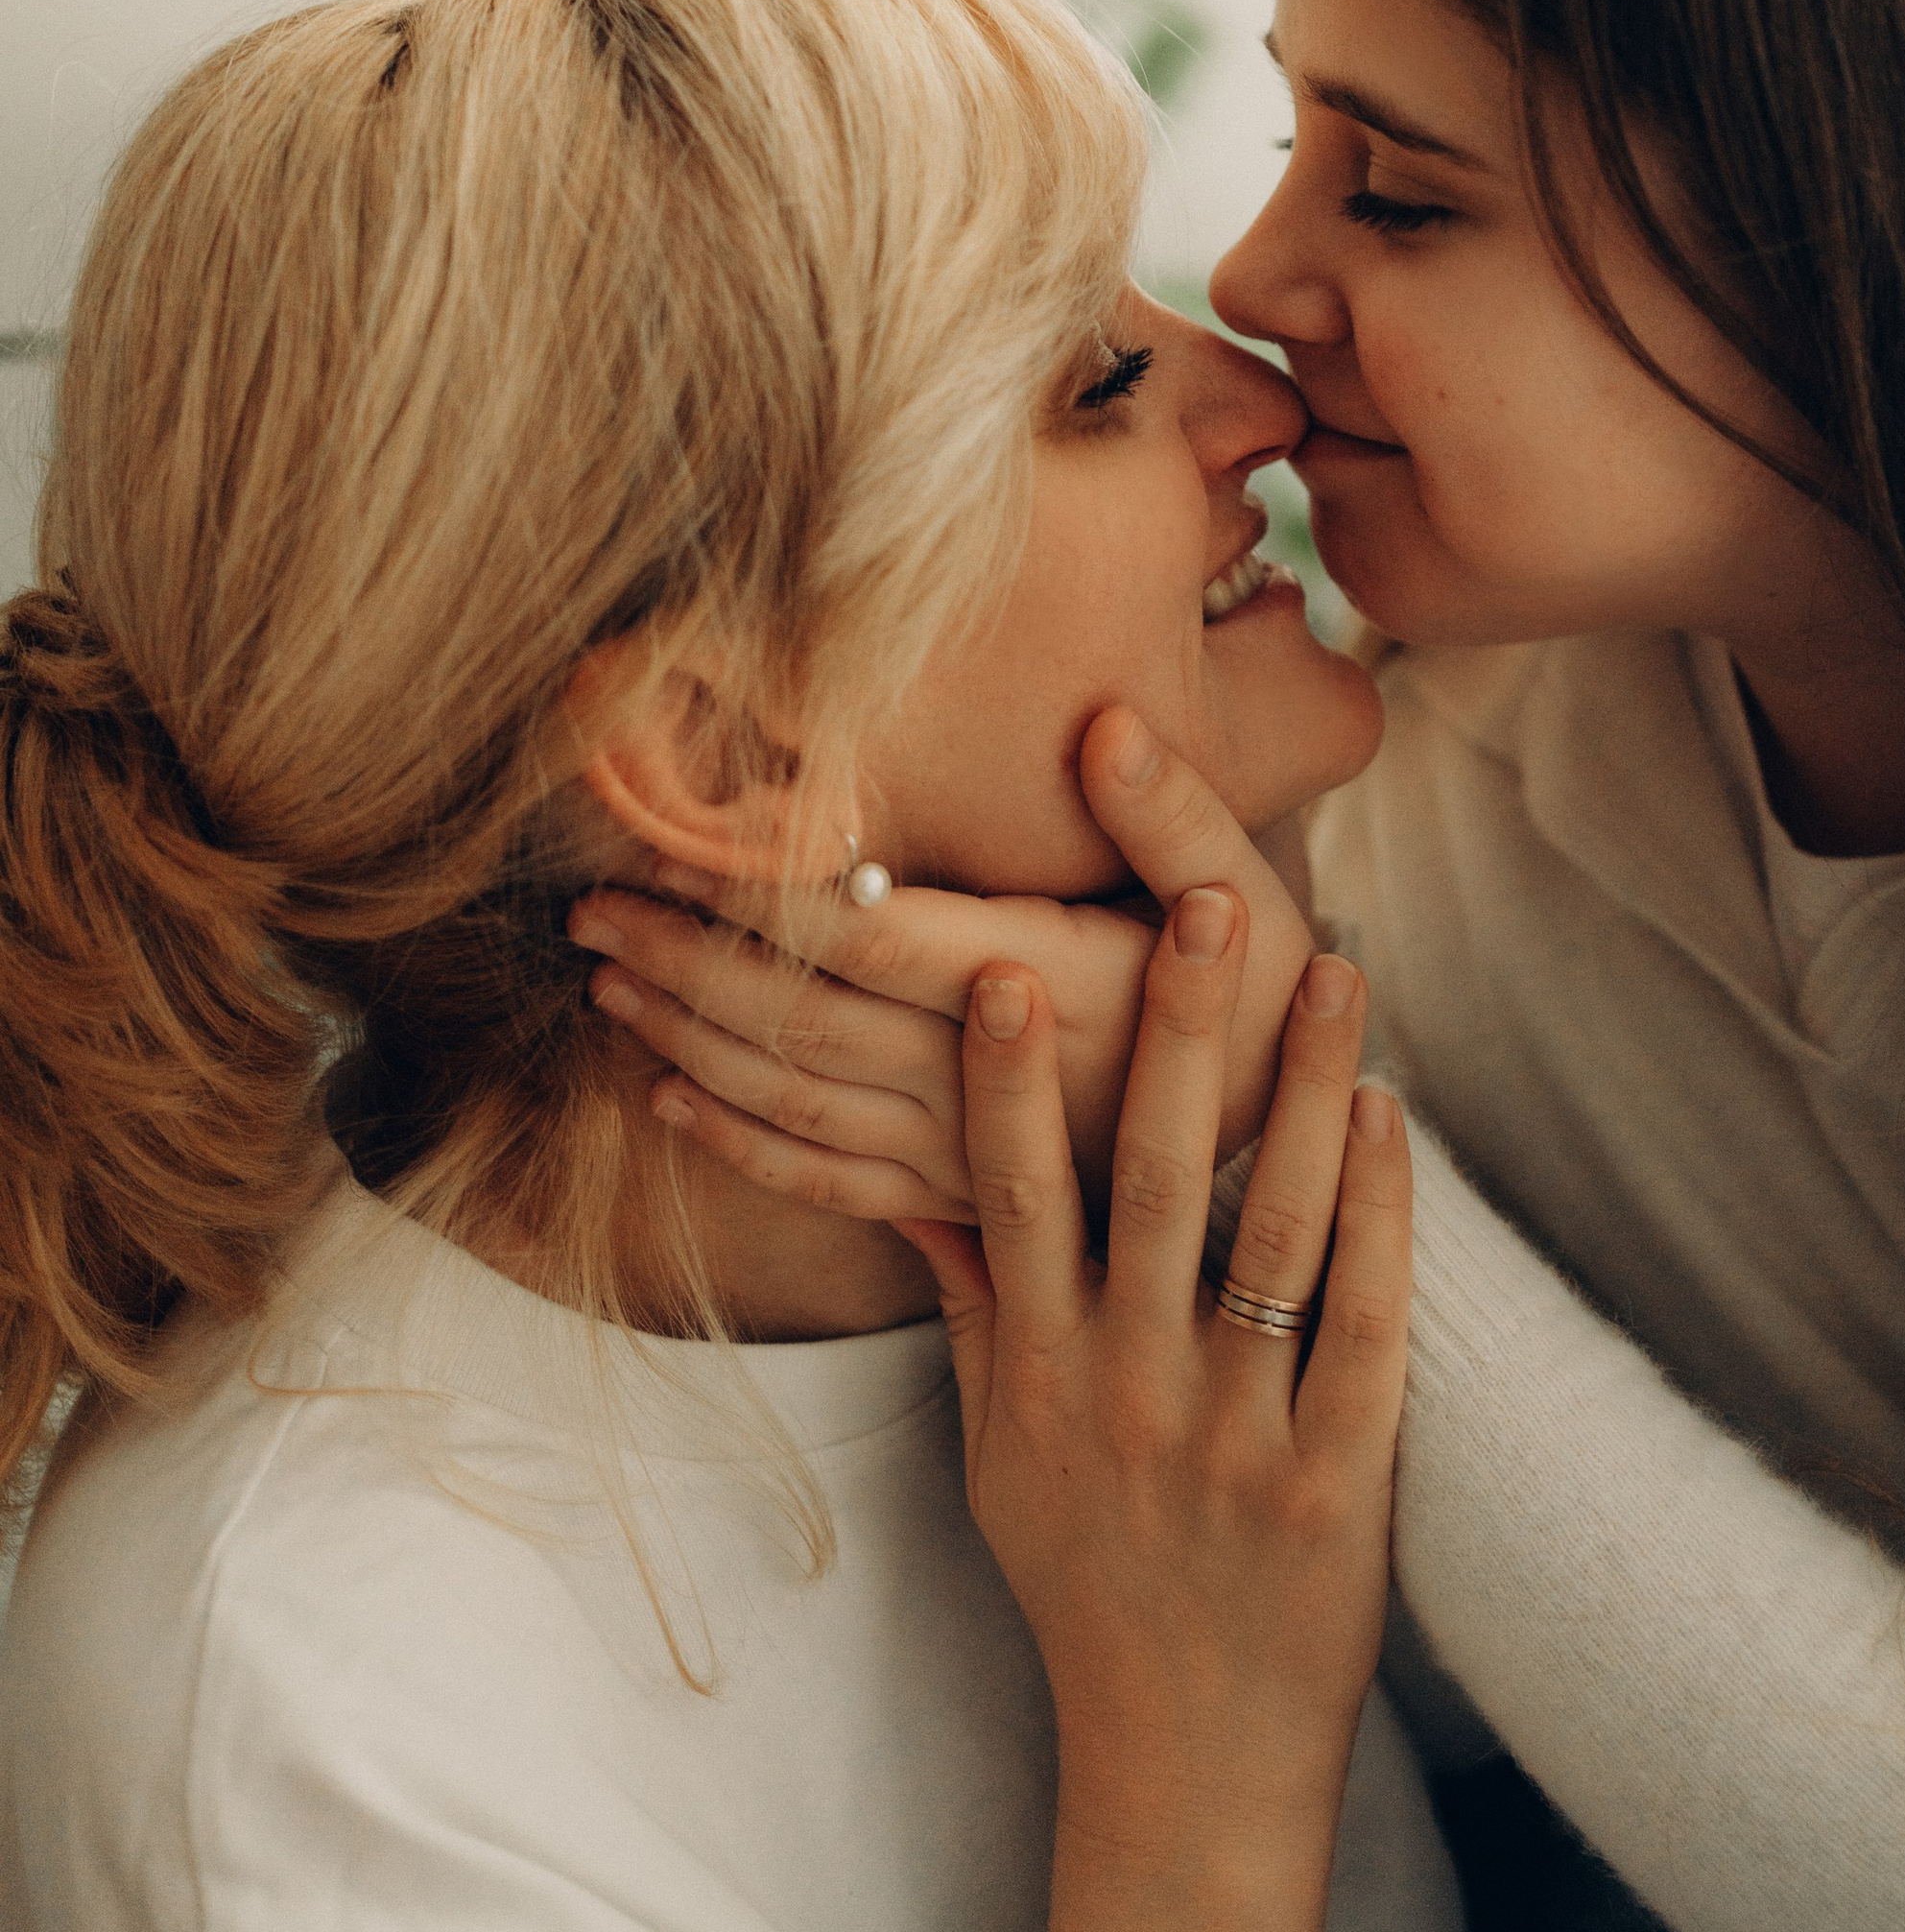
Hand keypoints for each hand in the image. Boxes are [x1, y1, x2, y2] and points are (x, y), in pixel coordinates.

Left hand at [567, 707, 1317, 1214]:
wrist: (1288, 1168)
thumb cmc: (1260, 1007)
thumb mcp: (1248, 896)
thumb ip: (1177, 815)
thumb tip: (1106, 729)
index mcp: (1049, 985)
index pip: (870, 935)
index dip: (762, 891)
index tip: (676, 834)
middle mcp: (990, 1082)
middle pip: (800, 1020)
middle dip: (685, 957)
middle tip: (590, 898)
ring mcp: (962, 1156)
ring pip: (791, 1102)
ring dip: (685, 1036)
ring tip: (604, 971)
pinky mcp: (951, 1202)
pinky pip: (821, 1183)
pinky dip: (734, 1141)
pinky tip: (665, 1095)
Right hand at [903, 888, 1411, 1848]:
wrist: (1185, 1766)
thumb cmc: (1088, 1594)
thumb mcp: (997, 1461)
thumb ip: (973, 1317)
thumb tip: (922, 1190)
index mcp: (1041, 1377)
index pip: (1014, 1200)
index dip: (1011, 1085)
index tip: (1009, 969)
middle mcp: (1129, 1394)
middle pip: (1152, 1183)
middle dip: (1178, 1038)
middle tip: (1202, 903)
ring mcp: (1235, 1439)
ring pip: (1272, 1235)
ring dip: (1304, 1091)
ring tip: (1335, 972)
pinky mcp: (1338, 1487)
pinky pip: (1364, 1329)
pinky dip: (1379, 1219)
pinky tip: (1390, 1121)